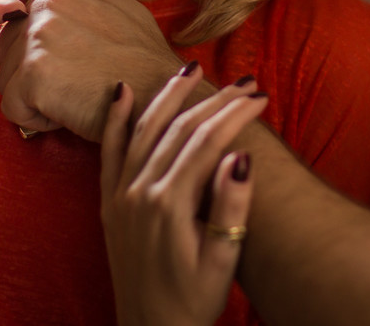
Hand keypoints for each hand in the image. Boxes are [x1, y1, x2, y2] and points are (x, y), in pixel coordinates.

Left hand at [0, 0, 185, 141]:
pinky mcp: (36, 69)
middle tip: (74, 83)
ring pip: (8, 80)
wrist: (167, 96)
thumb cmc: (148, 67)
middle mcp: (50, 2)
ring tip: (79, 96)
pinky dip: (38, 120)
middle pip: (4, 45)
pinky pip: (14, 107)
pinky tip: (71, 112)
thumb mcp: (116, 17)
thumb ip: (73, 9)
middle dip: (26, 73)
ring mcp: (41, 33)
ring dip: (36, 100)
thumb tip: (37, 19)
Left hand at [101, 66, 264, 325]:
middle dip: (213, 100)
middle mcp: (139, 191)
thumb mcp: (222, 261)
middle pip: (178, 129)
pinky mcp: (110, 202)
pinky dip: (116, 118)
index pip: (205, 141)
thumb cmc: (192, 302)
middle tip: (244, 80)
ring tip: (191, 67)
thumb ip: (230, 208)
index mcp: (169, 204)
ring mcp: (120, 195)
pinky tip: (122, 91)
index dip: (234, 114)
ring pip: (143, 129)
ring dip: (168, 95)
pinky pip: (109, 150)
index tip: (260, 95)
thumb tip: (241, 157)